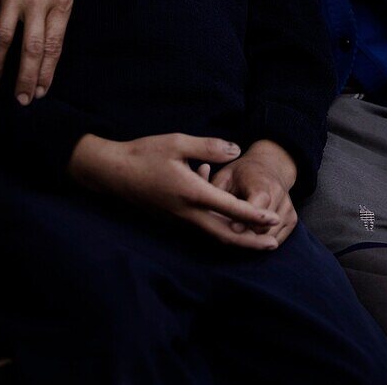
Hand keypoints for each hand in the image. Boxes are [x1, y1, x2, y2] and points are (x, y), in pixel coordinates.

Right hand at [0, 0, 72, 103]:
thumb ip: (56, 20)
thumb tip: (46, 56)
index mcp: (60, 2)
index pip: (54, 46)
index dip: (46, 72)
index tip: (39, 92)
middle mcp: (36, 1)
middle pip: (30, 48)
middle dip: (24, 78)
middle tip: (19, 100)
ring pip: (1, 39)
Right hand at [69, 133, 280, 249]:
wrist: (112, 172)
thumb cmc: (144, 154)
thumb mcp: (178, 142)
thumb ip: (209, 146)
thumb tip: (235, 150)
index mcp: (192, 193)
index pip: (231, 209)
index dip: (255, 215)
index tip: (274, 219)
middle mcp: (187, 212)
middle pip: (225, 234)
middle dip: (250, 242)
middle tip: (273, 244)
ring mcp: (178, 219)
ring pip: (213, 234)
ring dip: (237, 238)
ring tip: (258, 237)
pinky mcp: (172, 218)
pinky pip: (200, 227)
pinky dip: (219, 227)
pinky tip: (226, 211)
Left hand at [207, 139, 297, 246]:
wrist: (271, 165)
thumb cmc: (242, 172)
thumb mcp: (225, 175)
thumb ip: (215, 192)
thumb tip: (202, 207)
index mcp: (262, 183)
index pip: (256, 208)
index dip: (244, 220)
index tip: (231, 227)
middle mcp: (279, 195)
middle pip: (262, 227)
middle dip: (245, 234)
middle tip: (229, 235)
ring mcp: (288, 208)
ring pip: (270, 236)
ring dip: (253, 240)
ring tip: (237, 236)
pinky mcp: (292, 218)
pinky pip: (277, 239)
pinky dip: (263, 241)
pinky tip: (249, 235)